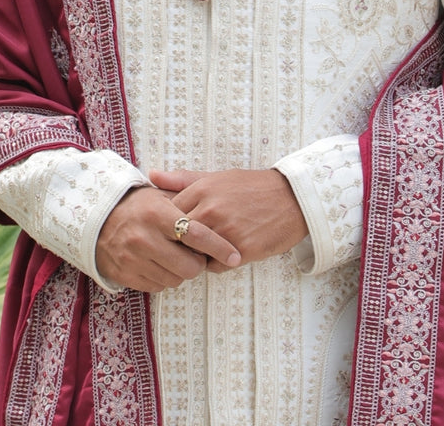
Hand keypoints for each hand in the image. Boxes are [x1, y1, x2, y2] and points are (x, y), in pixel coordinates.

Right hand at [95, 185, 240, 292]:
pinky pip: (159, 286)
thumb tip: (219, 209)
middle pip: (189, 265)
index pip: (196, 234)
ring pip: (176, 279)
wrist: (98, 221)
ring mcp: (134, 258)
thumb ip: (187, 202)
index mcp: (157, 213)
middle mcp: (144, 237)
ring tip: (176, 256)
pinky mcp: (126, 275)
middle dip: (199, 262)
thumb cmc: (139, 206)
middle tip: (197, 254)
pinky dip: (165, 277)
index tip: (235, 255)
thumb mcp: (160, 196)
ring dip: (182, 270)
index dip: (219, 246)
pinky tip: (161, 263)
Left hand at [149, 168, 308, 271]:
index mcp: (202, 190)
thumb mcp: (218, 177)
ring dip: (197, 255)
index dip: (168, 225)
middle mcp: (211, 210)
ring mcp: (226, 231)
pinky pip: (215, 267)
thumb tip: (151, 176)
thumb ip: (182, 179)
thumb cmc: (252, 187)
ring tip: (207, 248)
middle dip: (179, 243)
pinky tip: (225, 252)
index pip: (168, 214)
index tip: (171, 228)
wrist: (292, 199)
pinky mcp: (241, 250)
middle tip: (185, 244)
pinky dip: (216, 263)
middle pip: (178, 237)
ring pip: (194, 254)